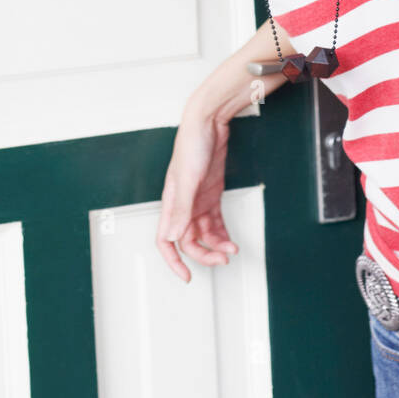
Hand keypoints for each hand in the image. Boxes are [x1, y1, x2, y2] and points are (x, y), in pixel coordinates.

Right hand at [156, 111, 238, 282]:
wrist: (209, 121)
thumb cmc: (193, 143)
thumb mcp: (187, 179)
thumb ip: (180, 209)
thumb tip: (173, 236)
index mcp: (171, 203)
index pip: (166, 240)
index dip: (173, 261)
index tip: (186, 276)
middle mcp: (182, 204)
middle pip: (189, 240)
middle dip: (205, 254)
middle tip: (223, 259)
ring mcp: (197, 199)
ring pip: (204, 233)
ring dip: (217, 244)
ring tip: (232, 249)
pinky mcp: (211, 193)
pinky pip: (215, 221)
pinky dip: (222, 232)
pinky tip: (230, 239)